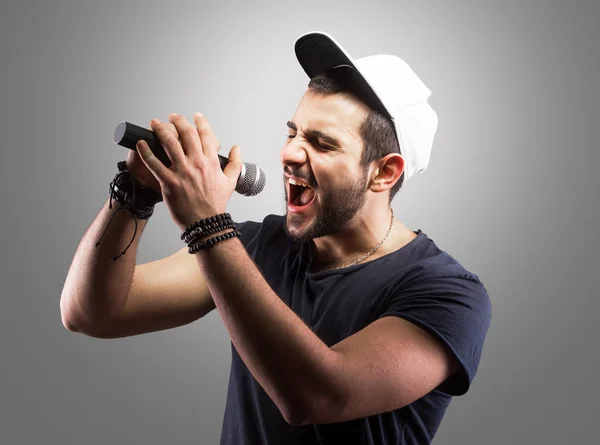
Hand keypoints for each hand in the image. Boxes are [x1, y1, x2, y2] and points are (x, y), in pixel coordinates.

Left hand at [135, 112, 241, 231]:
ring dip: (161, 130)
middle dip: (178, 121)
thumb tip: (237, 148)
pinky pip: (154, 164)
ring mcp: (183, 173)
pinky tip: (141, 143)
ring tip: (155, 123)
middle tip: (171, 117)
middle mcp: (197, 164)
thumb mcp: (230, 182)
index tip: (196, 116)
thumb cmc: (216, 204)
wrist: (206, 223)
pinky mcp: (169, 183)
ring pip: (170, 144)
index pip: (206, 136)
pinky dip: (146, 152)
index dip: (201, 123)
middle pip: (187, 134)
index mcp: (211, 162)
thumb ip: (235, 163)